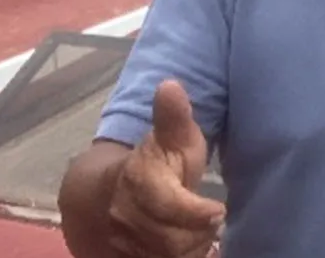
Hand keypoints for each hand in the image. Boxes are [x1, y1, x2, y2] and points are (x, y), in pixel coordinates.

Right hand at [107, 80, 224, 257]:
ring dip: (191, 247)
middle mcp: (125, 216)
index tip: (217, 210)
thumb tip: (170, 84)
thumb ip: (173, 117)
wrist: (106, 195)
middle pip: (173, 240)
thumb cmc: (155, 164)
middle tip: (210, 218)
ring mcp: (123, 243)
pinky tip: (189, 245)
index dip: (195, 212)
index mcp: (138, 181)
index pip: (168, 205)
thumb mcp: (169, 138)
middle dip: (197, 231)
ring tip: (197, 228)